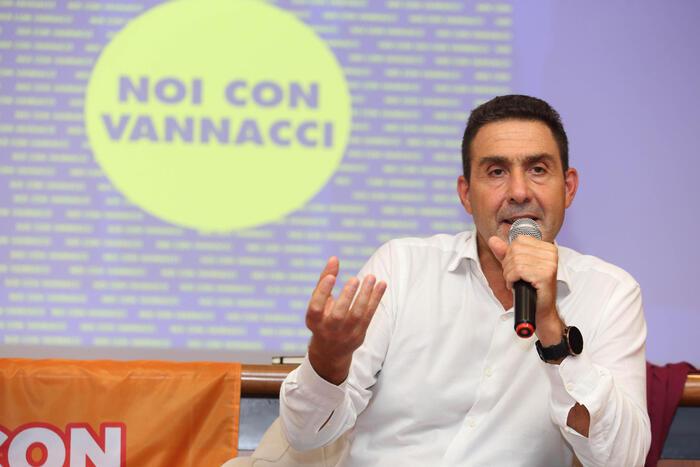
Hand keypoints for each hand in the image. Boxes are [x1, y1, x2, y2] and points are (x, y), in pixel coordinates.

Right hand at [305, 257, 386, 383]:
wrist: (330, 351)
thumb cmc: (322, 319)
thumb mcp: (318, 302)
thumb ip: (324, 280)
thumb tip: (334, 258)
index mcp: (314, 320)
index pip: (316, 307)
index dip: (322, 292)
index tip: (331, 277)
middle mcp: (328, 329)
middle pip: (338, 314)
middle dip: (347, 296)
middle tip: (354, 279)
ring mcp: (345, 334)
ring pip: (357, 315)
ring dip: (365, 296)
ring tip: (371, 277)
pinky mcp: (359, 334)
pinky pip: (369, 316)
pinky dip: (376, 299)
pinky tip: (382, 284)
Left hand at [487, 235, 563, 344]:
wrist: (540, 310)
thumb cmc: (531, 289)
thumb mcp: (517, 267)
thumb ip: (505, 252)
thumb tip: (493, 240)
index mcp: (547, 248)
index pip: (519, 240)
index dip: (510, 255)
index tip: (517, 268)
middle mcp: (551, 253)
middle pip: (515, 249)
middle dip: (508, 266)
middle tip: (516, 278)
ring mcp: (549, 264)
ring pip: (515, 261)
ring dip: (509, 275)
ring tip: (517, 282)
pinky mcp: (545, 275)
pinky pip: (517, 271)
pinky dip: (511, 280)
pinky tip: (517, 286)